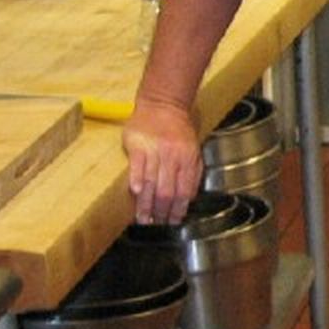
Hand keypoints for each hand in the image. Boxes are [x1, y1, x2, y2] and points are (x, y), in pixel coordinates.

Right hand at [122, 98, 201, 224]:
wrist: (163, 103)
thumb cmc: (178, 130)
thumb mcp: (193, 150)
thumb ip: (192, 174)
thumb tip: (188, 199)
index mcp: (188, 159)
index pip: (184, 191)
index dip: (178, 209)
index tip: (172, 222)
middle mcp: (172, 156)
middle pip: (166, 191)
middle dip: (161, 212)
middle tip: (156, 225)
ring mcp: (155, 150)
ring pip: (150, 182)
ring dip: (146, 204)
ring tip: (142, 219)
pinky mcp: (138, 144)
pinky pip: (137, 165)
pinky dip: (136, 180)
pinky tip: (134, 193)